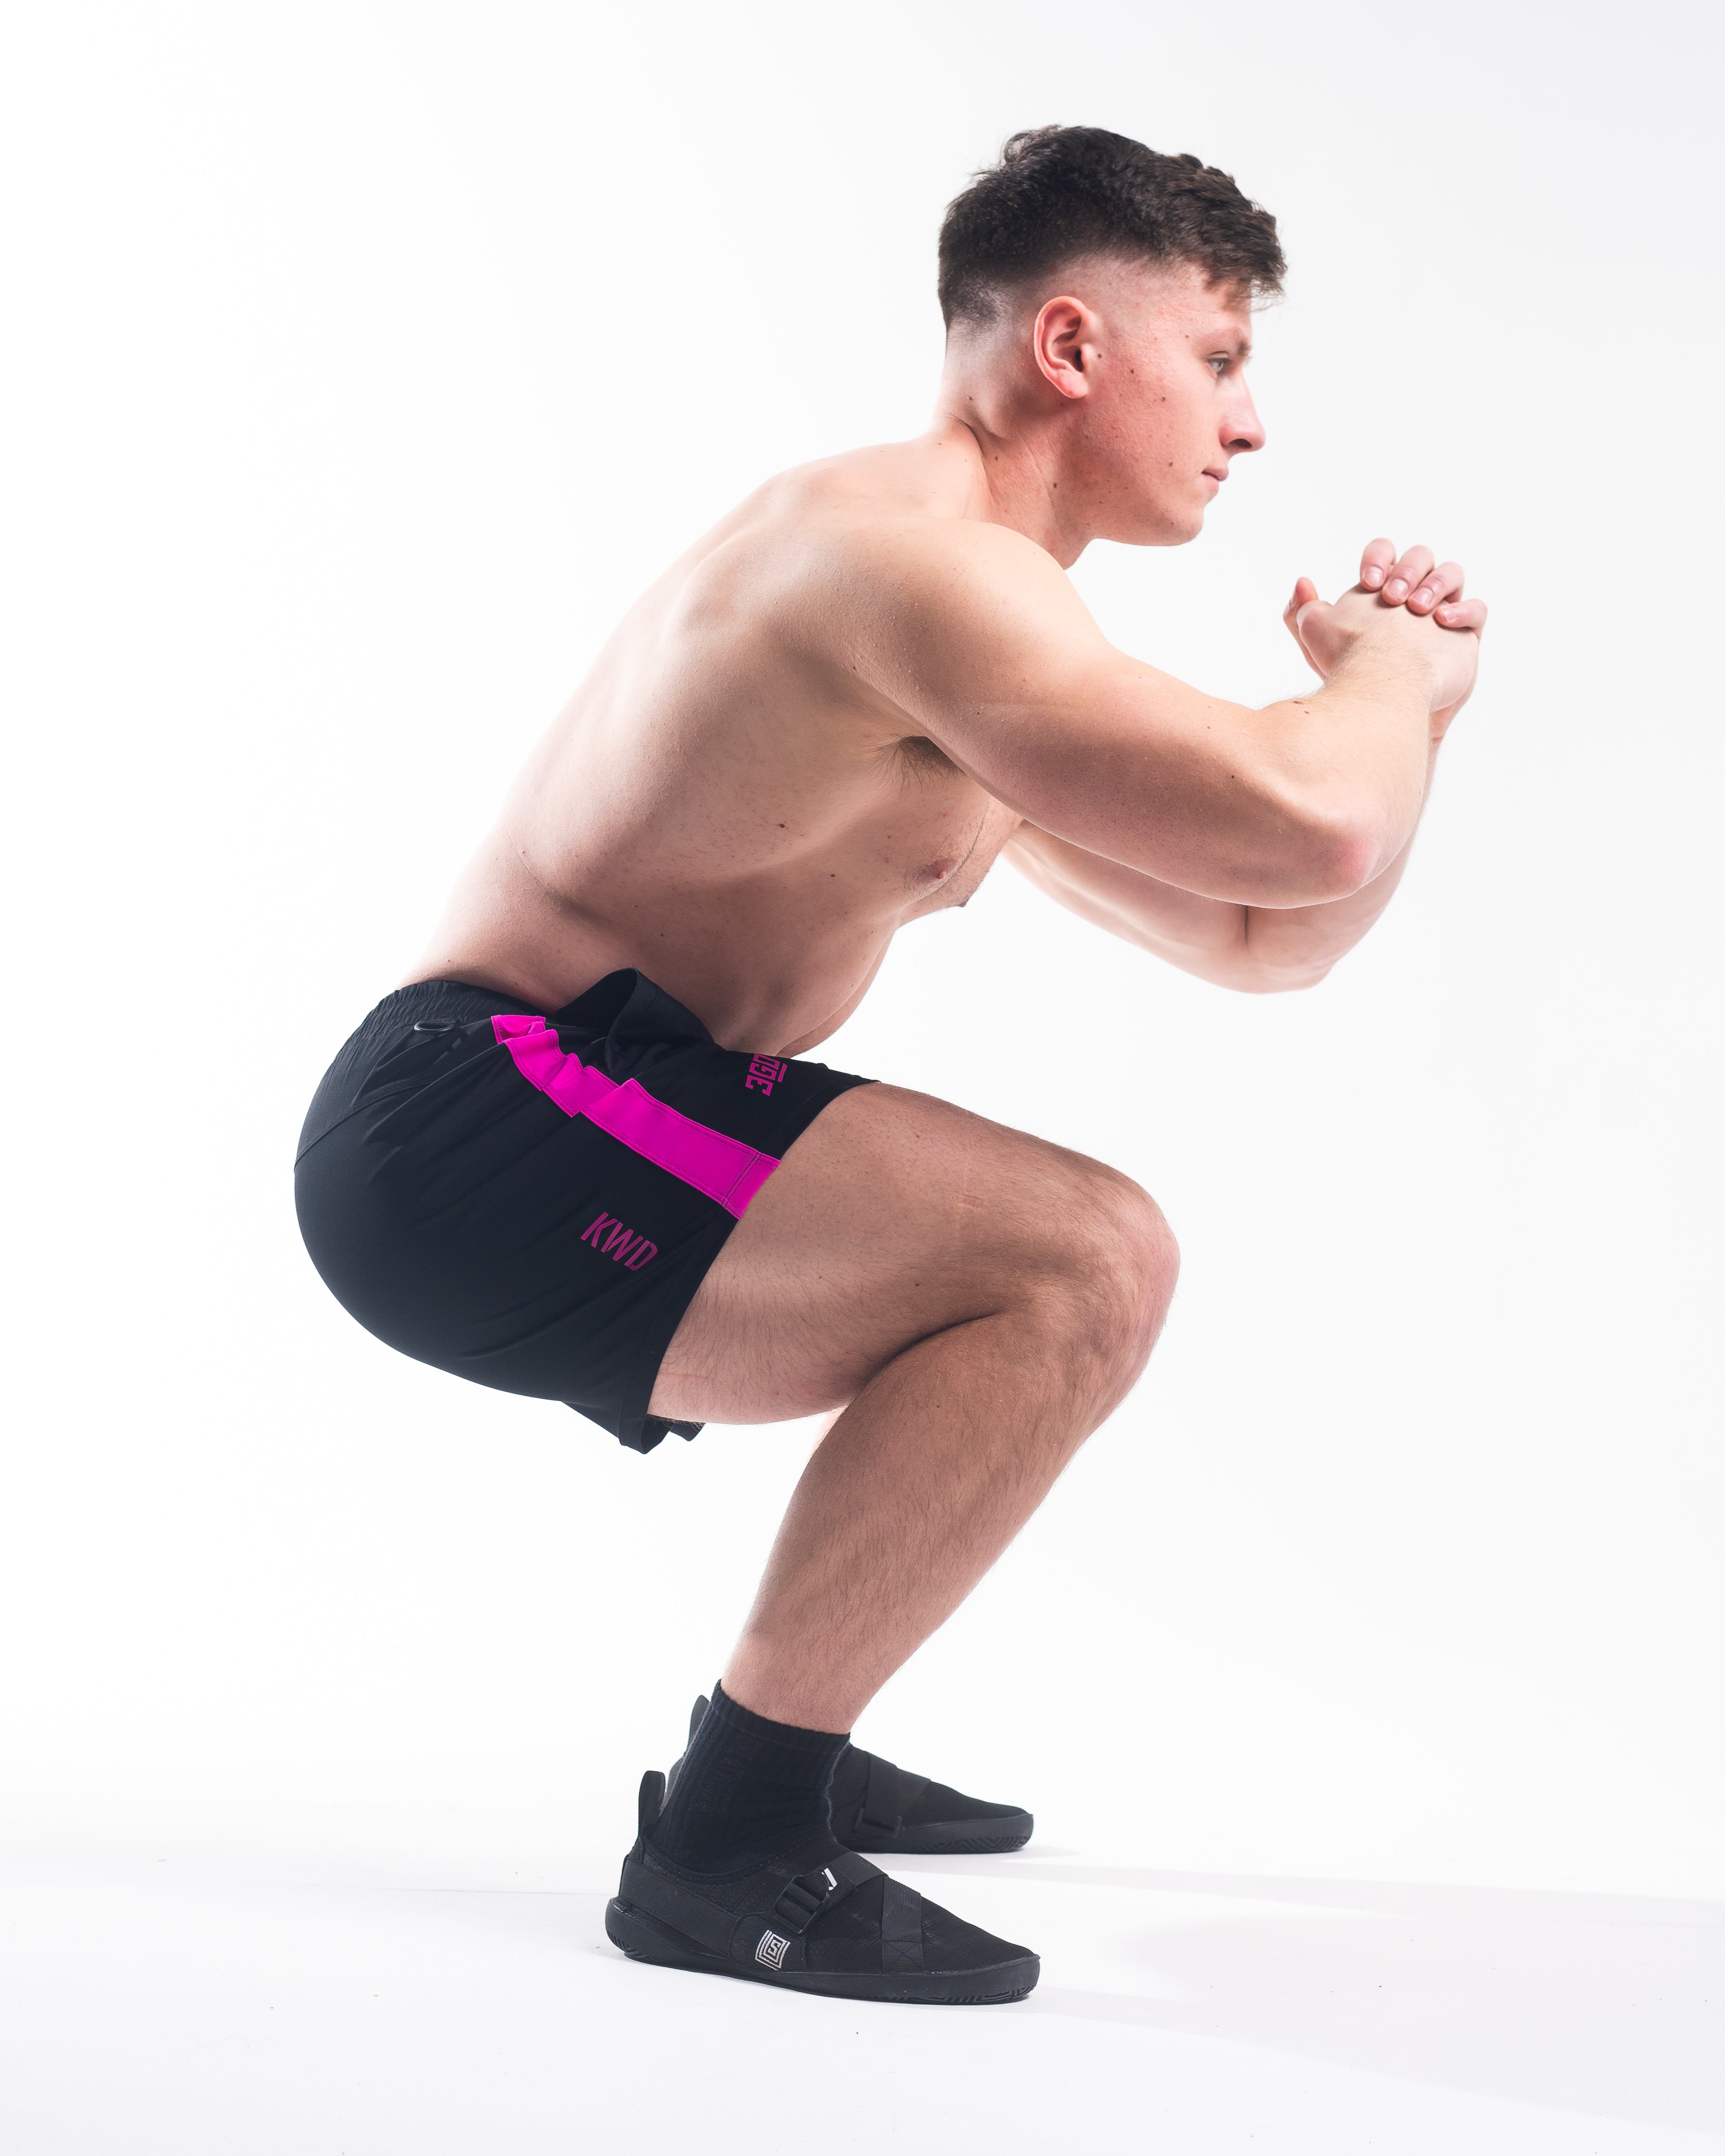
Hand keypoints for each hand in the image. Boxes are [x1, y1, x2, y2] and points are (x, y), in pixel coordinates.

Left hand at [1283, 538, 1487, 738]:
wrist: (1380, 710)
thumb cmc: (1349, 673)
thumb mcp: (1316, 644)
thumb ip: (1303, 613)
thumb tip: (1303, 581)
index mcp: (1381, 589)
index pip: (1385, 552)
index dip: (1378, 557)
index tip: (1367, 583)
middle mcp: (1412, 595)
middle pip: (1421, 557)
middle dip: (1408, 570)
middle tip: (1393, 598)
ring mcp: (1440, 614)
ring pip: (1452, 574)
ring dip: (1436, 583)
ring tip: (1417, 608)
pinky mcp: (1463, 638)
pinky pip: (1477, 610)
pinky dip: (1464, 610)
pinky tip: (1443, 622)